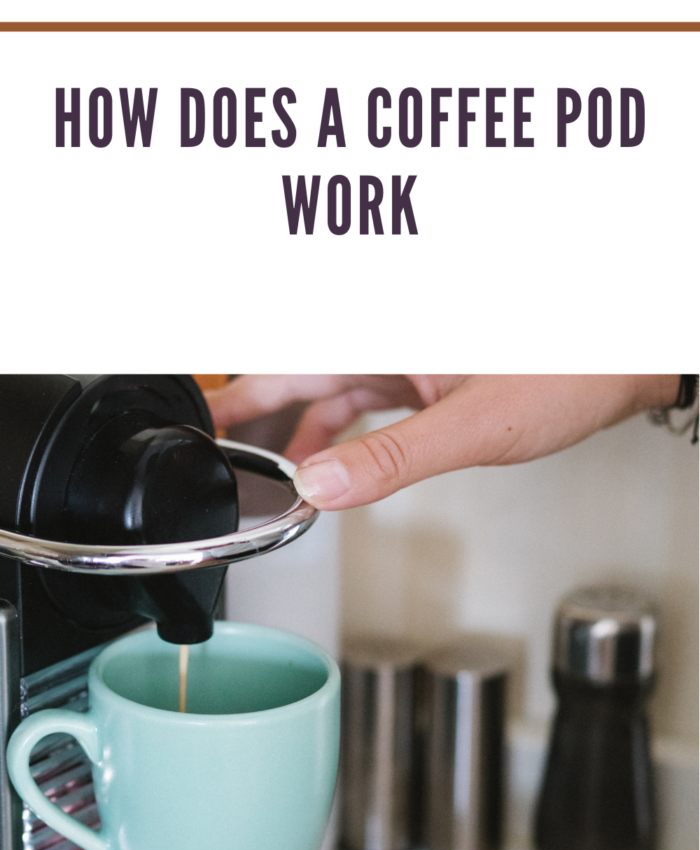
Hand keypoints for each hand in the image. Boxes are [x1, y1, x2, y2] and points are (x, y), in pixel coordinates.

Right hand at [206, 375, 678, 510]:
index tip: (200, 417)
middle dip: (259, 410)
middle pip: (300, 369)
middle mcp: (387, 331)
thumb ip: (391, 459)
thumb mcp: (473, 426)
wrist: (626, 359)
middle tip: (218, 444)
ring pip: (330, 383)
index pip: (288, 360)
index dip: (238, 391)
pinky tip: (336, 457)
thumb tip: (322, 487)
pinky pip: (364, 392)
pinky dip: (343, 425)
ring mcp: (406, 347)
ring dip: (302, 427)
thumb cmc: (570, 369)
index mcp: (384, 331)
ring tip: (271, 468)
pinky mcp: (425, 364)